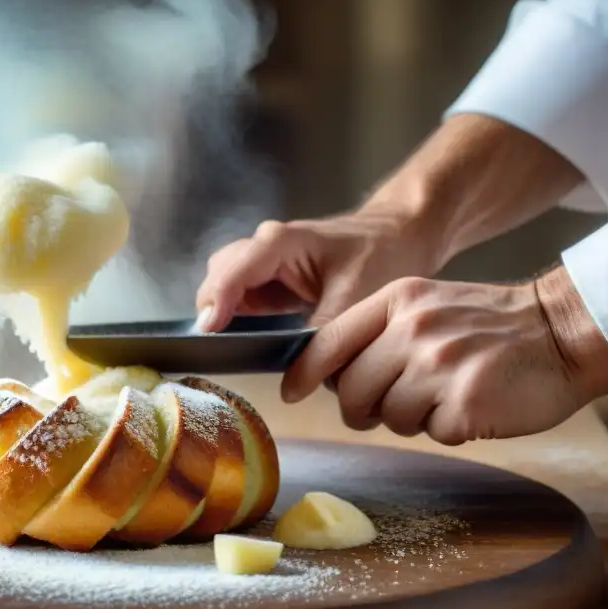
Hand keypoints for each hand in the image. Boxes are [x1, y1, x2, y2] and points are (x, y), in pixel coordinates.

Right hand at [194, 208, 441, 331]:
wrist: (399, 234)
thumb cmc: (380, 254)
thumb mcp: (355, 297)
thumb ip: (322, 332)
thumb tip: (298, 374)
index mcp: (280, 242)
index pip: (234, 270)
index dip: (217, 301)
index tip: (208, 332)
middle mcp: (263, 246)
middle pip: (219, 275)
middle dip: (212, 308)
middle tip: (215, 346)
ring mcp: (263, 262)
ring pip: (223, 284)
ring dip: (220, 313)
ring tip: (224, 346)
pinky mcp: (268, 279)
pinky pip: (238, 296)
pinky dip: (233, 316)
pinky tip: (240, 339)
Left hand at [281, 270, 607, 445]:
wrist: (564, 331)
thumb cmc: (490, 324)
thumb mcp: (427, 304)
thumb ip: (379, 331)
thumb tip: (330, 375)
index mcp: (398, 301)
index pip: (328, 341)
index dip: (304, 373)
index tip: (292, 391)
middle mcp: (413, 330)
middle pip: (351, 391)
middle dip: (361, 409)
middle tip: (389, 405)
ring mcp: (439, 366)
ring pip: (389, 416)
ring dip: (411, 418)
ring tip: (444, 394)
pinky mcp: (465, 404)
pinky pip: (431, 433)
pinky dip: (447, 427)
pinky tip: (470, 404)